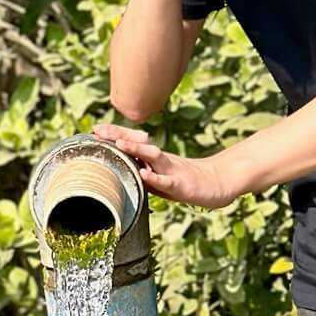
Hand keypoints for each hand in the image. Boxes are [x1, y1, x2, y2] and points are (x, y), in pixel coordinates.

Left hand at [92, 123, 239, 207]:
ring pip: (153, 158)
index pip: (134, 142)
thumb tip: (119, 170)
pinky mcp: (183, 186)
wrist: (219, 183)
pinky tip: (144, 174)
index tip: (96, 129)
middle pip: (140, 144)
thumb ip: (144, 170)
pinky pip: (167, 182)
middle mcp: (163, 161)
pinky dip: (155, 178)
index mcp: (156, 159)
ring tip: (119, 144)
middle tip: (100, 131)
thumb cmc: (186, 180)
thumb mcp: (162, 174)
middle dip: (119, 136)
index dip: (116, 135)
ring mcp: (174, 171)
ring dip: (136, 150)